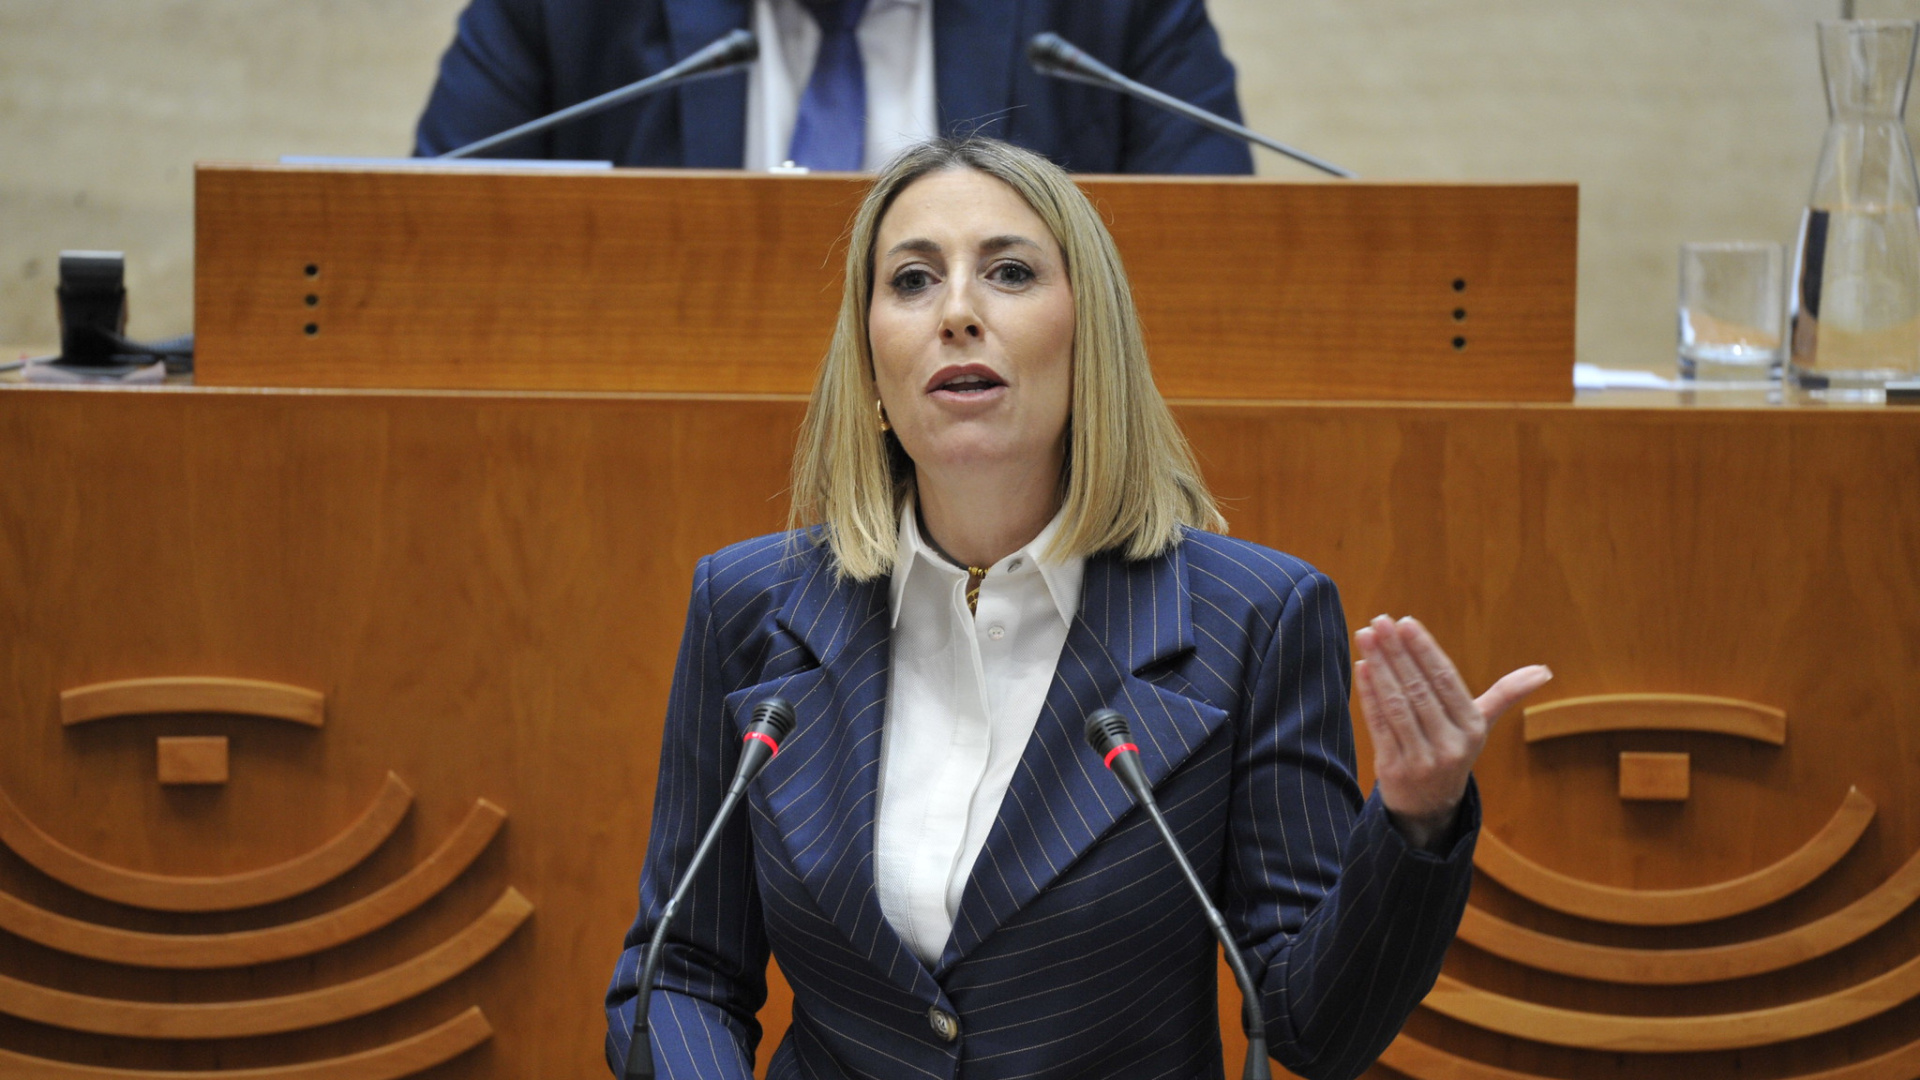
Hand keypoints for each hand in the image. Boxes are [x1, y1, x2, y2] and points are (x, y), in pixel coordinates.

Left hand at [1354, 615, 1550, 851]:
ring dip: (1379, 667)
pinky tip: (1362, 667)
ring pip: (1396, 705)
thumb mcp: (1481, 725)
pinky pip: (1378, 724)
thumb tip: (1543, 671)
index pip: (1445, 680)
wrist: (1429, 807)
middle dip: (1397, 652)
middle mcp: (1449, 745)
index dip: (1425, 650)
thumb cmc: (1453, 750)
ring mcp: (1420, 759)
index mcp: (1472, 728)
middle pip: (1419, 689)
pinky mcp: (1392, 769)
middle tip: (1380, 621)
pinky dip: (1368, 694)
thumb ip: (1505, 695)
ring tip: (1366, 636)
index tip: (1406, 621)